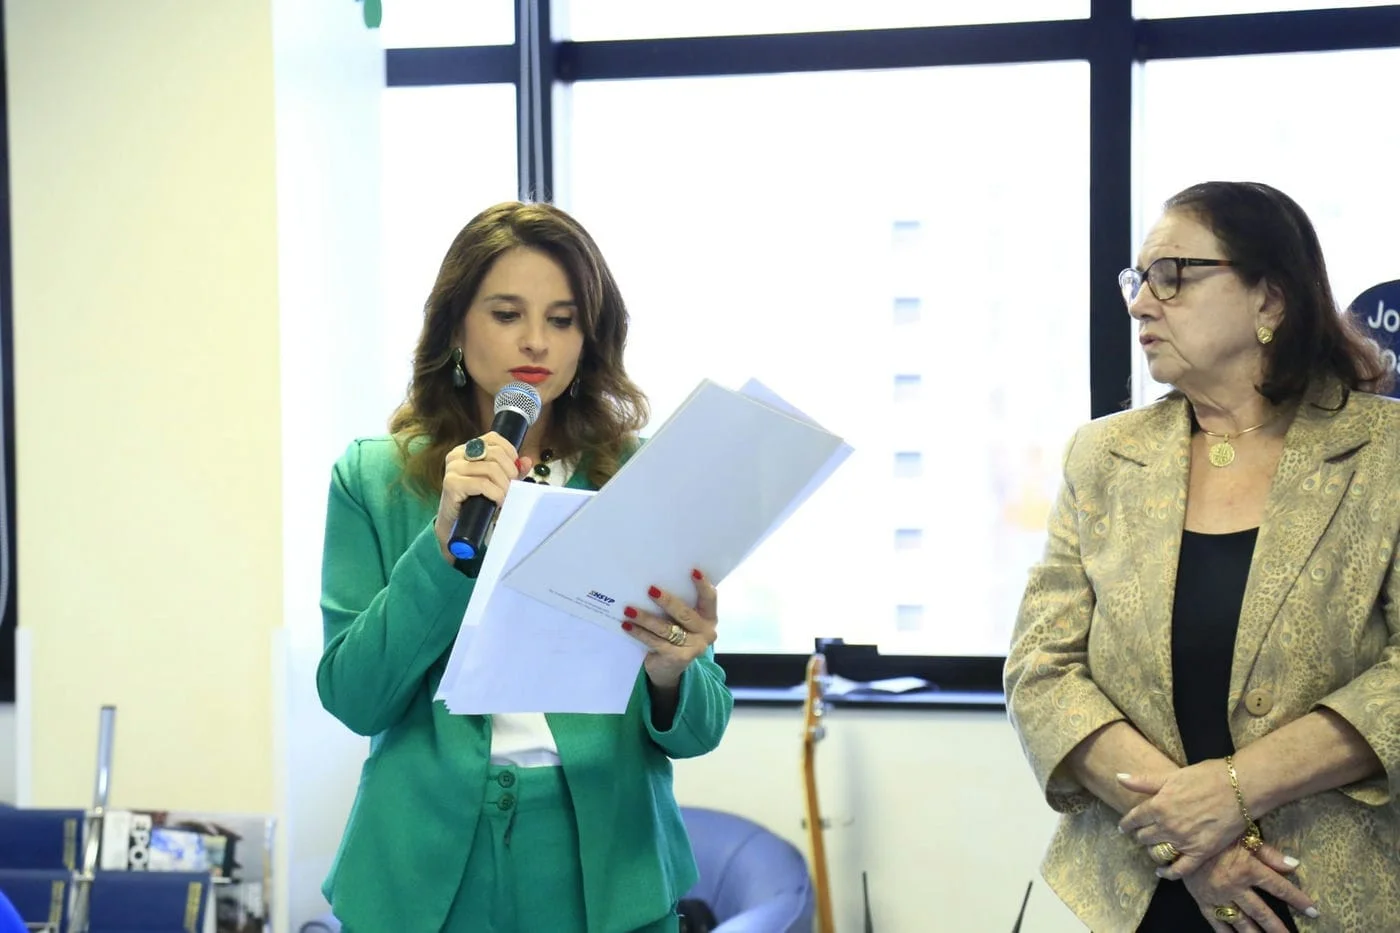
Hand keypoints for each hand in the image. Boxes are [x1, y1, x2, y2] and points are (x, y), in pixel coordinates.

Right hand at [434, 432, 530, 563]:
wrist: (456, 525)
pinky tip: (498, 502)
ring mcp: (453, 468)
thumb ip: (511, 470)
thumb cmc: (476, 501)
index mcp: (468, 448)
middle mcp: (457, 454)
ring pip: (491, 469)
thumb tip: (528, 461)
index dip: (510, 452)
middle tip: (512, 488)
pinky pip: (483, 484)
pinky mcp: (451, 483)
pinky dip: (496, 494)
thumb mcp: (497, 482)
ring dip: (504, 486)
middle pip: (495, 453)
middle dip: (510, 472)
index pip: (493, 438)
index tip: (515, 470)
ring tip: (506, 498)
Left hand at [621, 570, 717, 687]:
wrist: (669, 669)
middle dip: (667, 601)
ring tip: (629, 610)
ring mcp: (694, 647)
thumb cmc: (675, 636)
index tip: (693, 571)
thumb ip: (679, 605)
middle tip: (650, 590)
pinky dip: (639, 633)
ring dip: (645, 618)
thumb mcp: (681, 621)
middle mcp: (706, 632)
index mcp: (709, 617)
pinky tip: (627, 626)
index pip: (709, 598)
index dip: (703, 585)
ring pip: (667, 628)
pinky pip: (656, 642)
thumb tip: (654, 582)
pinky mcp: (678, 658)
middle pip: (685, 613)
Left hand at [1117, 760, 1247, 877]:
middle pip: (1144, 837)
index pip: (1133, 819)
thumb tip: (1119, 777)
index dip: (1126, 824)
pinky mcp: (1201, 852)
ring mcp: (1183, 841)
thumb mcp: (1171, 775)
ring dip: (1152, 850)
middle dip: (1140, 835)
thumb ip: (1144, 781)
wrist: (1240, 788)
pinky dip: (1168, 872)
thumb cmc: (1206, 777)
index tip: (1124, 826)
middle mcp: (1167, 826)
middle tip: (1142, 834)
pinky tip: (1162, 871)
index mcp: (1158, 805)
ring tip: (1154, 847)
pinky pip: (1179, 870)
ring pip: (1157, 852)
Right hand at [1181, 844, 1317, 932]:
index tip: (1314, 911)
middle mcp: (1235, 887)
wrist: (1178, 835)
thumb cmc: (1213, 833)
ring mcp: (1218, 897)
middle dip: (1278, 928)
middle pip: (1262, 912)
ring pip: (1242, 922)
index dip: (1298, 899)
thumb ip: (1269, 854)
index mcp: (1247, 869)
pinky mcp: (1203, 901)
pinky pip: (1216, 922)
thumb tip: (1295, 865)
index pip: (1279, 887)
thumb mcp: (1242, 837)